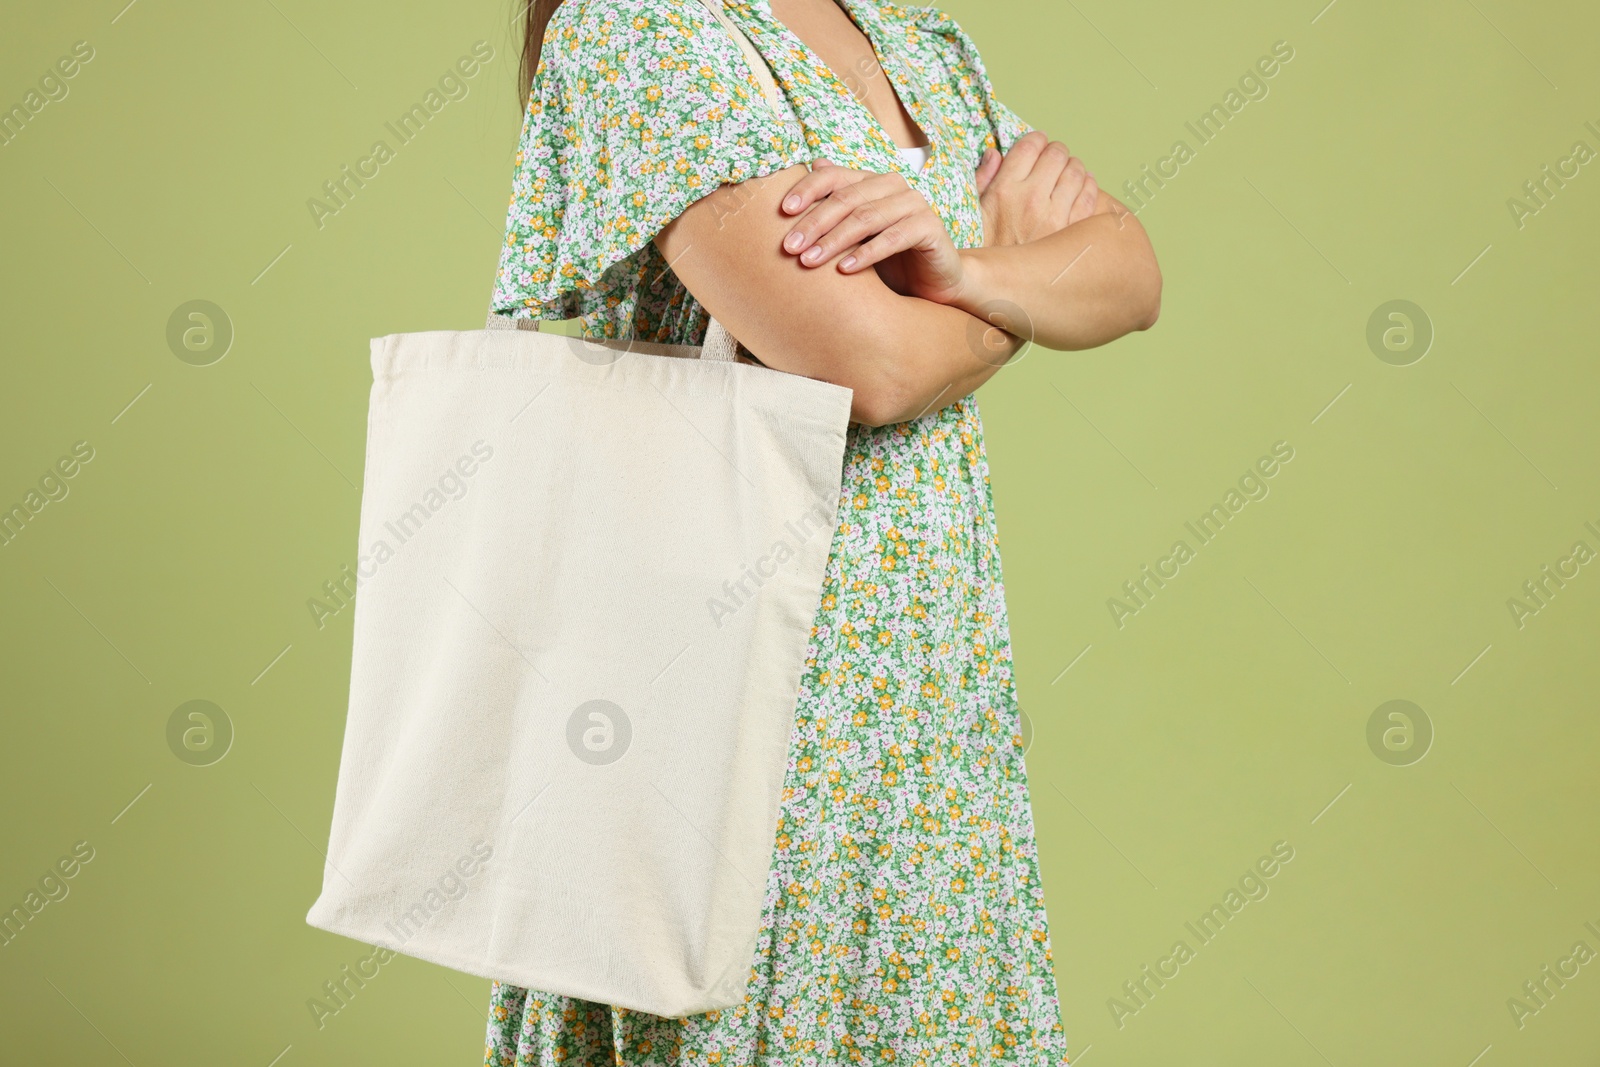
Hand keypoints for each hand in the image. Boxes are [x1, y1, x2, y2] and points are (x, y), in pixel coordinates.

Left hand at [779, 160, 967, 304]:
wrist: (932, 285)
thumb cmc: (887, 260)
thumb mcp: (854, 236)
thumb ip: (833, 209)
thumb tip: (809, 169)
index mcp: (870, 182)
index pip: (833, 176)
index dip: (807, 190)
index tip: (783, 212)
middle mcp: (893, 186)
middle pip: (846, 199)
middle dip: (814, 223)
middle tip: (790, 247)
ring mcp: (914, 203)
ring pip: (866, 217)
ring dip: (835, 240)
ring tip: (810, 261)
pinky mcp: (930, 226)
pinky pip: (894, 237)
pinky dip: (867, 254)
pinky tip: (845, 270)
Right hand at [976, 131, 1098, 246]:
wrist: (996, 290)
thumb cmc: (983, 251)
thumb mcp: (972, 213)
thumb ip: (982, 179)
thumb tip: (994, 154)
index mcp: (1004, 190)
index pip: (1030, 146)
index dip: (1036, 139)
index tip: (1037, 144)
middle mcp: (1031, 198)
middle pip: (1057, 154)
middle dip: (1056, 152)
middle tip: (1053, 159)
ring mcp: (1054, 215)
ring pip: (1077, 171)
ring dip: (1074, 167)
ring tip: (1067, 173)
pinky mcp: (1071, 231)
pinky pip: (1089, 196)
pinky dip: (1089, 186)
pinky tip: (1082, 187)